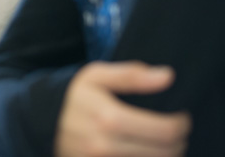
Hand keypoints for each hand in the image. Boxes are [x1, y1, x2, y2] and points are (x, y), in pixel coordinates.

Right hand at [55, 61, 190, 156]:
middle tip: (175, 129)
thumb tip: (168, 76)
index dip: (182, 123)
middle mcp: (107, 146)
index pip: (166, 130)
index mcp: (109, 118)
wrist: (42, 122)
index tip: (181, 116)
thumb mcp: (96, 76)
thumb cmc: (74, 96)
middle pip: (166, 152)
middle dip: (178, 141)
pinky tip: (148, 151)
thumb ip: (132, 75)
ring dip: (167, 154)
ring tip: (163, 141)